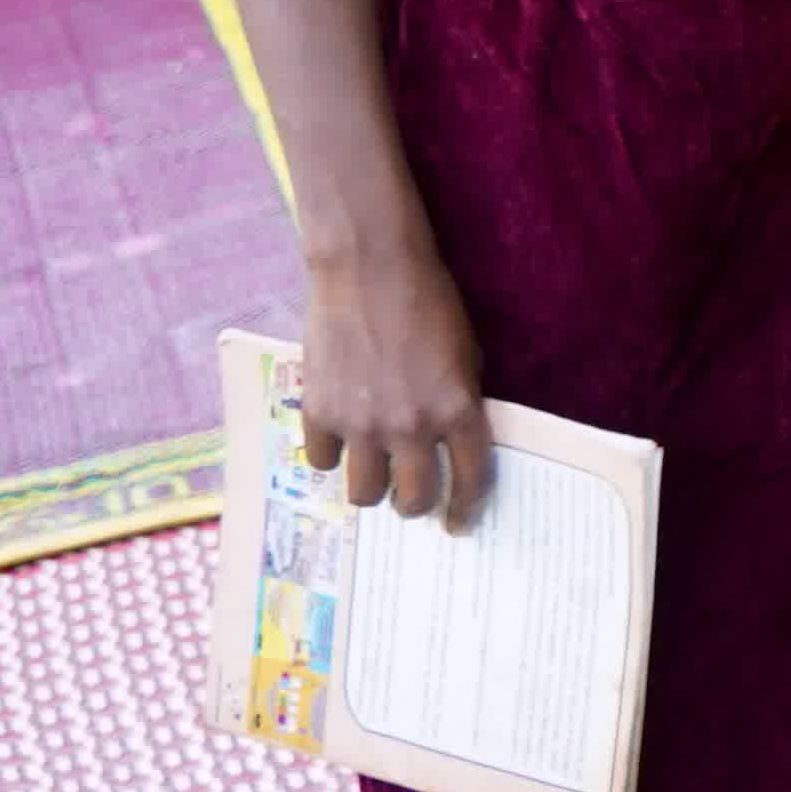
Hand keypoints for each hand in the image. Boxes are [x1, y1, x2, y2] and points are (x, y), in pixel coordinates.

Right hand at [297, 242, 491, 526]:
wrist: (369, 268)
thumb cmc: (428, 302)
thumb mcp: (466, 353)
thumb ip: (459, 403)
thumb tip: (451, 449)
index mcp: (458, 408)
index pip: (470, 480)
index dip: (465, 508)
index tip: (458, 523)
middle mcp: (412, 426)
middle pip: (412, 501)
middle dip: (414, 504)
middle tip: (411, 494)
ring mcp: (363, 423)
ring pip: (364, 494)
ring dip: (371, 485)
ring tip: (372, 467)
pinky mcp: (320, 413)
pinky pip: (323, 461)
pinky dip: (331, 453)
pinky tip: (338, 433)